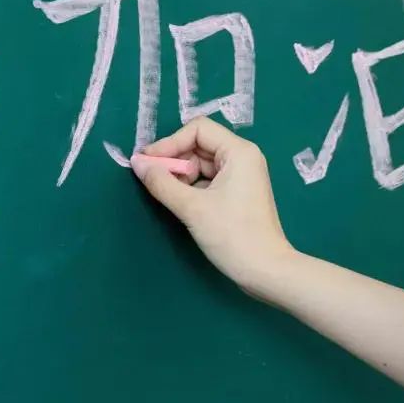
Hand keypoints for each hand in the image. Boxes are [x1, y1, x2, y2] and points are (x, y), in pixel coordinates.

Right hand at [130, 117, 294, 293]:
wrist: (266, 272)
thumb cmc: (232, 235)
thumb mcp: (192, 208)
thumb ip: (161, 182)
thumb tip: (136, 162)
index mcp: (238, 152)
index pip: (197, 130)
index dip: (169, 143)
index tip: (148, 163)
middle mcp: (242, 158)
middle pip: (198, 145)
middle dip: (174, 160)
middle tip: (151, 179)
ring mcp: (241, 176)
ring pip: (201, 163)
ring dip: (180, 175)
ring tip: (165, 193)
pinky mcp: (237, 193)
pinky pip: (208, 179)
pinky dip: (190, 186)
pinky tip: (180, 201)